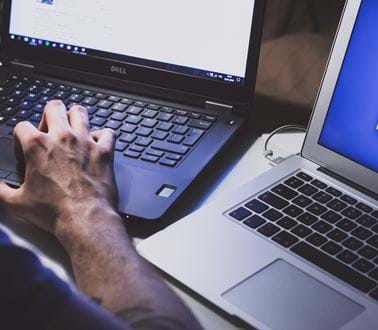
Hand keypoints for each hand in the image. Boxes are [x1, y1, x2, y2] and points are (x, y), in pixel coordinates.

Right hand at [0, 100, 117, 242]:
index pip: (22, 126)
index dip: (21, 136)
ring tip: (73, 128)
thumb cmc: (53, 211)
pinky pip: (108, 132)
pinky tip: (98, 144)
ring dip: (75, 117)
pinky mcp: (104, 151)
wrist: (85, 218)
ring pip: (80, 112)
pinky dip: (103, 136)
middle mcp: (62, 137)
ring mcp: (85, 142)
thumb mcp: (16, 202)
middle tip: (50, 129)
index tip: (25, 147)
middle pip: (54, 107)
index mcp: (37, 145)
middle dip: (49, 114)